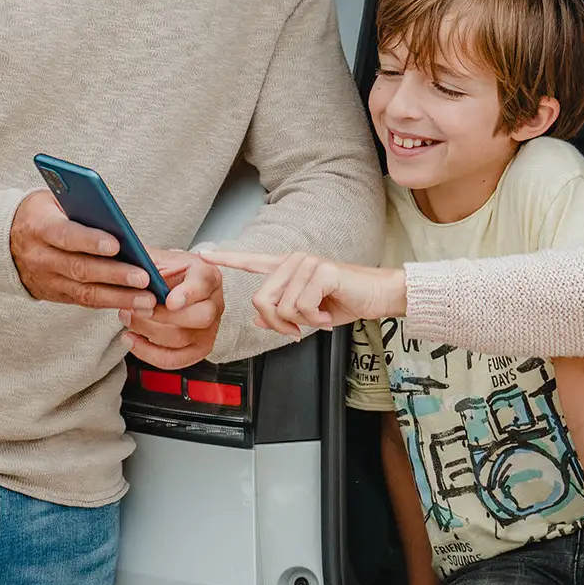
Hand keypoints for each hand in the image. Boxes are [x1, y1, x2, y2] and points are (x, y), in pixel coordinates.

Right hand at [8, 191, 161, 310]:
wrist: (4, 240)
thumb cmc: (40, 213)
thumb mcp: (52, 199)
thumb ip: (78, 205)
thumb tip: (115, 217)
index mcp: (40, 227)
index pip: (66, 235)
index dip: (90, 241)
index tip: (116, 244)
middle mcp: (41, 258)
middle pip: (80, 268)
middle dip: (114, 275)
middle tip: (144, 277)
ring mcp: (47, 280)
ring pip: (85, 293)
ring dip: (119, 297)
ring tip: (148, 299)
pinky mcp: (55, 294)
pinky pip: (85, 302)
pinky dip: (111, 303)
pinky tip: (135, 304)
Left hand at [121, 250, 224, 369]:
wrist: (180, 287)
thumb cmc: (171, 272)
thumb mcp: (163, 258)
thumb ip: (149, 260)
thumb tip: (130, 262)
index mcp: (208, 275)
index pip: (204, 285)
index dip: (188, 294)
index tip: (170, 301)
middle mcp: (215, 303)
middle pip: (199, 317)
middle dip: (162, 317)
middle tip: (134, 309)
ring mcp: (209, 329)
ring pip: (182, 339)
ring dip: (147, 331)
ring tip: (126, 318)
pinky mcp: (199, 349)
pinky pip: (175, 360)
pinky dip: (149, 353)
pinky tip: (132, 340)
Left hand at [209, 250, 407, 337]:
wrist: (379, 296)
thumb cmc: (346, 301)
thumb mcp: (309, 315)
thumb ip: (282, 316)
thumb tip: (257, 319)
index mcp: (288, 268)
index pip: (251, 261)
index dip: (226, 259)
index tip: (204, 254)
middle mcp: (294, 260)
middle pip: (261, 299)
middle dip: (278, 324)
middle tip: (299, 330)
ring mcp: (307, 263)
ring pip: (281, 308)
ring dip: (302, 323)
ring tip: (321, 317)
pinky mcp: (322, 271)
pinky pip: (301, 307)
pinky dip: (315, 320)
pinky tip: (328, 314)